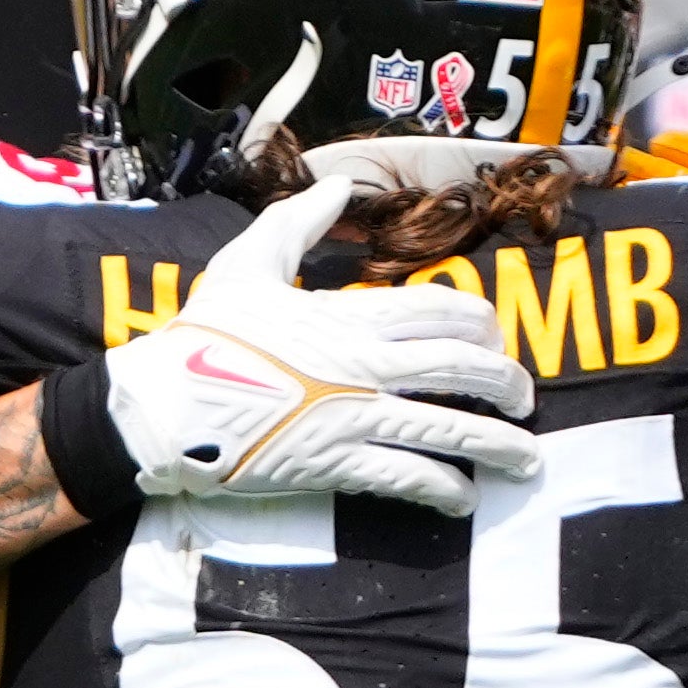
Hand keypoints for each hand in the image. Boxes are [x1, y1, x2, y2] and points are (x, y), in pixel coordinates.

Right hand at [100, 174, 541, 514]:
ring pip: (448, 429)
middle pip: (464, 370)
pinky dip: (442, 490)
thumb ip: (298, 223)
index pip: (444, 313)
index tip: (493, 340)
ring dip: (496, 445)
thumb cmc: (202, 337)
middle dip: (507, 385)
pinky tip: (464, 499)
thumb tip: (337, 187)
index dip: (483, 325)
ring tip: (525, 458)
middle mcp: (367, 368)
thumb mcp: (247, 264)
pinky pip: (405, 477)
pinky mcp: (333, 466)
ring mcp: (354, 420)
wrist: (161, 408)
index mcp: (351, 317)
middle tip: (525, 400)